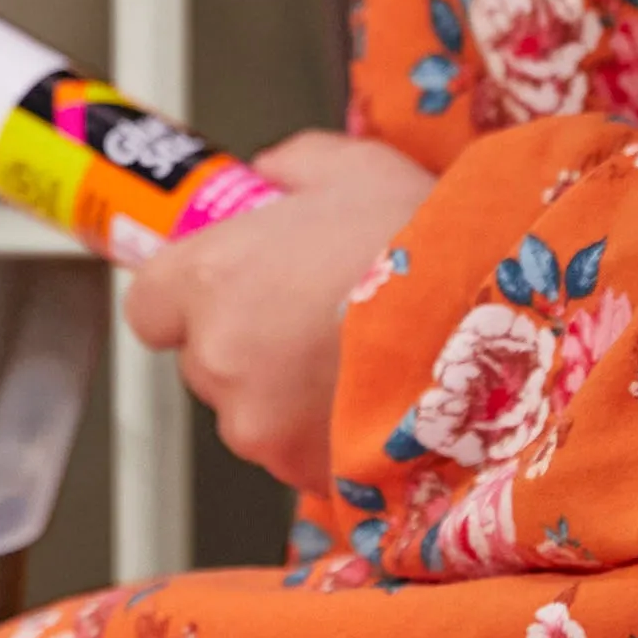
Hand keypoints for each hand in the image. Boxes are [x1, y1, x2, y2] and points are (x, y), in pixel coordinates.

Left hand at [123, 131, 433, 494]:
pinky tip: (371, 400)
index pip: (149, 306)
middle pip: (204, 361)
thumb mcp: (353, 167)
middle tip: (313, 318)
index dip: (186, 298)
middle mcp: (219, 355)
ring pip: (251, 414)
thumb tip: (273, 173)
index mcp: (210, 276)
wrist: (489, 323)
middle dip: (247, 346)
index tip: (225, 290)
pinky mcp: (300, 471)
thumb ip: (293, 166)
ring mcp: (257, 424)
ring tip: (354, 360)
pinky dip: (323, 437)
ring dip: (285, 397)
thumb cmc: (422, 243)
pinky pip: (297, 454)